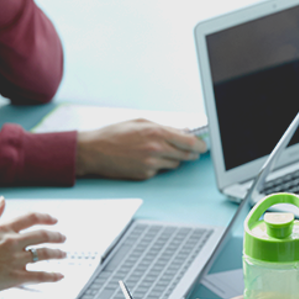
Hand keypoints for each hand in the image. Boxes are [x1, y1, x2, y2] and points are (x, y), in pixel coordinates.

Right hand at [0, 197, 66, 298]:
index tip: (54, 220)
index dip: (46, 217)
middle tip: (63, 238)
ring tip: (63, 254)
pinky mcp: (14, 277)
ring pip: (44, 254)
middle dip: (56, 236)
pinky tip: (59, 276)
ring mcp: (14, 259)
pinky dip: (52, 276)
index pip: (31, 218)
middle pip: (42, 235)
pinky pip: (39, 275)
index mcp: (2, 229)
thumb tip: (2, 200)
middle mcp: (11, 242)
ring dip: (57, 253)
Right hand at [75, 120, 207, 179]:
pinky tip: (146, 159)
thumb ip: (164, 127)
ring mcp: (151, 164)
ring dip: (174, 159)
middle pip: (186, 155)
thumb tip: (183, 130)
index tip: (204, 145)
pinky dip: (158, 166)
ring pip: (175, 165)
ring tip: (161, 152)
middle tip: (192, 151)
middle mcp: (156, 149)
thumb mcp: (140, 123)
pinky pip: (160, 171)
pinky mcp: (145, 175)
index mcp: (156, 132)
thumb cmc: (115, 134)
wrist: (94, 151)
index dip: (200, 144)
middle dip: (192, 153)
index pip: (189, 142)